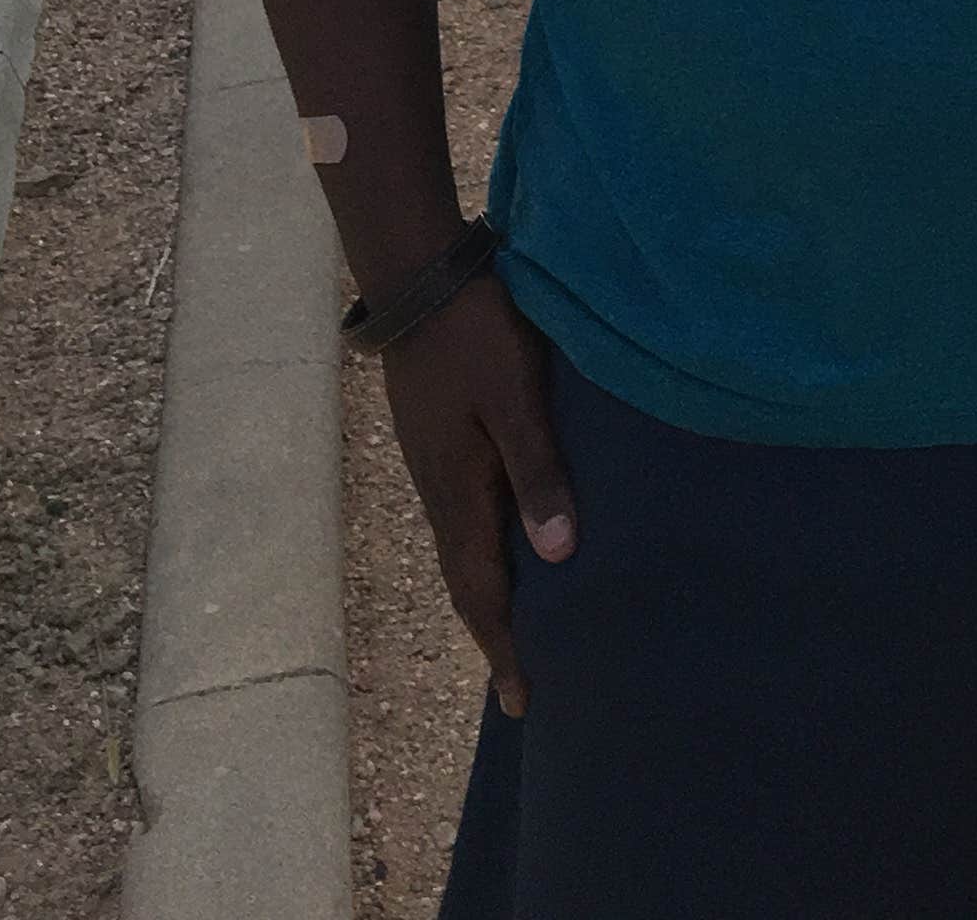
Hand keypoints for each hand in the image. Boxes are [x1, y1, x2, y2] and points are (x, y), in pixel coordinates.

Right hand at [361, 251, 559, 662]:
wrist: (420, 279)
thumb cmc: (477, 334)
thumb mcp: (516, 399)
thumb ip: (540, 472)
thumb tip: (557, 556)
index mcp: (457, 489)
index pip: (479, 589)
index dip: (502, 644)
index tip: (520, 698)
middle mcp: (440, 490)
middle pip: (467, 581)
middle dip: (495, 635)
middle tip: (521, 688)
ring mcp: (436, 467)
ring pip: (465, 551)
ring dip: (490, 598)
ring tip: (518, 636)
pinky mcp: (442, 445)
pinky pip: (466, 519)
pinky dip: (487, 554)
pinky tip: (511, 553)